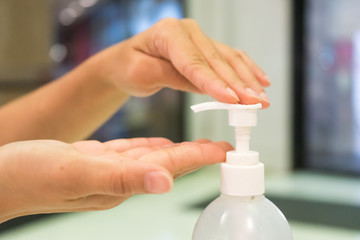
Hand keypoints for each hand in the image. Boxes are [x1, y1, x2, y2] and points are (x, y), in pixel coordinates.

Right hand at [0, 138, 231, 221]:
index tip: (225, 151)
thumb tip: (165, 181)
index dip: (199, 157)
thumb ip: (121, 178)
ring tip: (201, 145)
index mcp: (120, 181)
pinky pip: (134, 153)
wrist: (2, 176)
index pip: (170, 166)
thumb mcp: (75, 172)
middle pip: (169, 163)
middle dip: (198, 154)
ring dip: (180, 150)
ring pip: (155, 157)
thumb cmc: (31, 176)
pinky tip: (162, 144)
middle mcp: (121, 178)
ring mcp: (110, 170)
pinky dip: (152, 147)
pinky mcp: (99, 161)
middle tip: (223, 147)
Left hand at [88, 18, 270, 107]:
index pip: (195, 62)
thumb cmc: (130, 66)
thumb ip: (172, 76)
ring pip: (229, 59)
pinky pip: (230, 58)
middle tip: (255, 104)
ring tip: (262, 98)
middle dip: (238, 85)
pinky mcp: (205, 48)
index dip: (214, 82)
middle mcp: (187, 32)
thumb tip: (206, 86)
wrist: (126, 61)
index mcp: (168, 33)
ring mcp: (199, 38)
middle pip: (217, 61)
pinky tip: (262, 80)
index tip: (232, 100)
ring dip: (247, 80)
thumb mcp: (142, 74)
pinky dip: (247, 70)